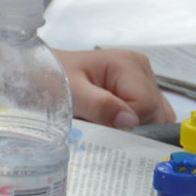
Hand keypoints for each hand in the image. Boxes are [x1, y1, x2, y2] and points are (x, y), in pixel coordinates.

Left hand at [56, 48, 173, 128]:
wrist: (39, 70)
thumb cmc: (52, 77)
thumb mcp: (72, 93)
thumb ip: (100, 106)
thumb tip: (131, 122)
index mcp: (129, 65)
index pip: (147, 106)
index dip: (129, 124)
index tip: (104, 128)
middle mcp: (142, 70)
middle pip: (156, 112)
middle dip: (134, 128)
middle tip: (102, 129)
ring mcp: (142, 80)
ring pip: (157, 116)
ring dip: (135, 129)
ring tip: (106, 126)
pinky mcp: (138, 90)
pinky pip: (149, 115)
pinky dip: (135, 126)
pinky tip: (113, 124)